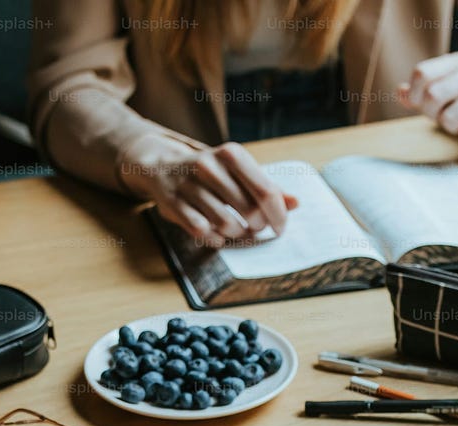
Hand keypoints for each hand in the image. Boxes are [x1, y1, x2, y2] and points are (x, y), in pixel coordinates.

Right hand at [123, 137, 297, 246]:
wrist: (161, 165)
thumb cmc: (208, 171)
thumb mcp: (237, 171)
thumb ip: (266, 187)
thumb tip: (296, 203)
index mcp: (231, 154)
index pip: (267, 191)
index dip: (278, 215)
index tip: (280, 227)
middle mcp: (209, 166)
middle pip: (250, 211)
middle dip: (258, 226)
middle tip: (255, 227)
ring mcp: (189, 185)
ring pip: (228, 225)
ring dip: (237, 234)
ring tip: (237, 229)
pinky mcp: (173, 204)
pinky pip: (204, 232)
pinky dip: (215, 238)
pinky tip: (217, 233)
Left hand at [398, 52, 457, 153]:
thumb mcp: (440, 97)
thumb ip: (417, 94)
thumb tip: (400, 92)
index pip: (422, 73)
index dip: (414, 95)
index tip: (420, 104)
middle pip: (432, 96)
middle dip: (432, 114)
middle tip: (442, 118)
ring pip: (449, 119)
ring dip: (452, 128)